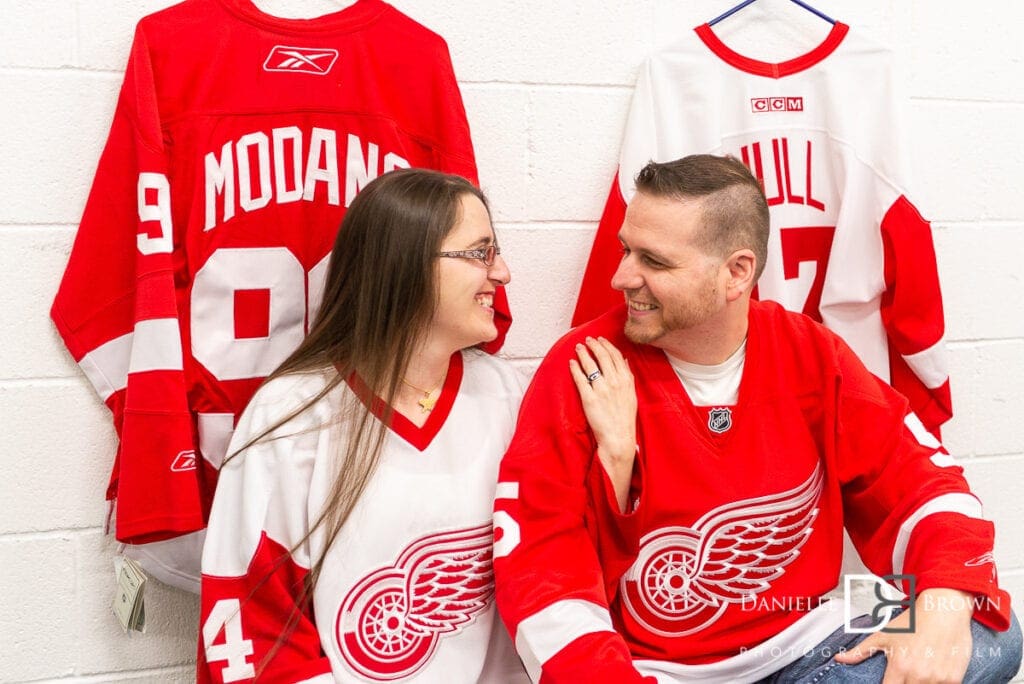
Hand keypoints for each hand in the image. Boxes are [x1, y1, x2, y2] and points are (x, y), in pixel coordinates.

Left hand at [569, 336, 636, 512]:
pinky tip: (571, 363)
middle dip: (594, 345)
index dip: (606, 345)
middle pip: (603, 357)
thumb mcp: (631, 395)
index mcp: (626, 381)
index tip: (600, 339)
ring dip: (583, 353)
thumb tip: (624, 361)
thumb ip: (628, 377)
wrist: (618, 438)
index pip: (616, 356)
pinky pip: (580, 378)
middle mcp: (615, 382)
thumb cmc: (625, 419)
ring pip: (590, 365)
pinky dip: (575, 368)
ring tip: (578, 347)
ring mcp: (602, 390)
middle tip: (587, 340)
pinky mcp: (589, 398)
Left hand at [834, 588, 974, 682]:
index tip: (888, 682)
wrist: (943, 610)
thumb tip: (838, 658)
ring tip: (918, 672)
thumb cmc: (912, 622)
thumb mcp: (883, 635)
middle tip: (904, 674)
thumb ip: (860, 651)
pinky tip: (933, 674)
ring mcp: (938, 679)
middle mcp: (919, 675)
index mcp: (899, 667)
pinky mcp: (954, 679)